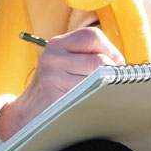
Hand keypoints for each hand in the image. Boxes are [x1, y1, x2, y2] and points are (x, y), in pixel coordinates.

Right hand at [0, 27, 123, 140]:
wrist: (27, 114)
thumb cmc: (57, 88)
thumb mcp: (65, 64)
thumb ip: (89, 57)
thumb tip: (124, 66)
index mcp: (58, 44)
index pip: (93, 36)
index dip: (111, 51)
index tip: (116, 66)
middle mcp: (53, 55)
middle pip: (98, 59)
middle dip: (112, 72)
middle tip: (114, 83)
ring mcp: (52, 75)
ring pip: (96, 77)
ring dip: (106, 87)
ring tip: (104, 93)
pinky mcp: (54, 94)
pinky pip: (87, 94)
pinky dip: (97, 98)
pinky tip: (94, 103)